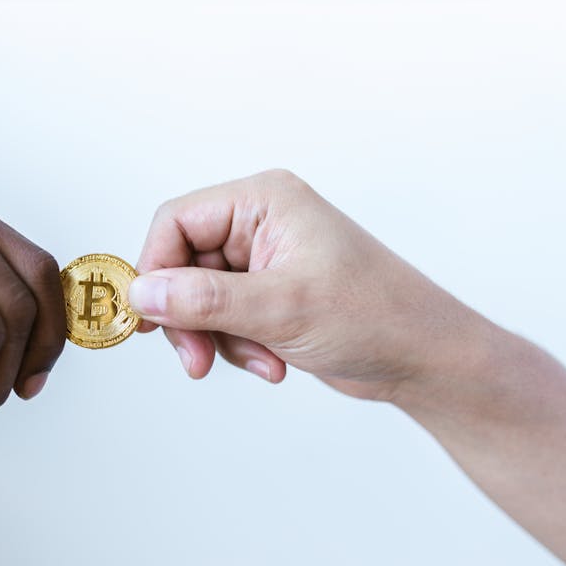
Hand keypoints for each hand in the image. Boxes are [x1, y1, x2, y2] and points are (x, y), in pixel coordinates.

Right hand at [130, 169, 483, 401]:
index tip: (149, 319)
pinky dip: (238, 346)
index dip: (154, 268)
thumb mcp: (281, 308)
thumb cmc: (374, 316)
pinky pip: (224, 319)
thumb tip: (141, 293)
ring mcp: (264, 260)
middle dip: (190, 318)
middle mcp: (259, 223)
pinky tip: (272, 364)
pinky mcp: (270, 294)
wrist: (424, 358)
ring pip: (199, 298)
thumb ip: (203, 299)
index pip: (176, 221)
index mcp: (264, 202)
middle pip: (182, 264)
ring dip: (219, 338)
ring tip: (259, 360)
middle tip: (197, 360)